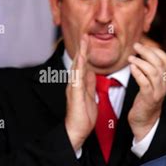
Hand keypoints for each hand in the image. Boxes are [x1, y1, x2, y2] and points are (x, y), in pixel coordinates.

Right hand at [64, 35, 96, 150]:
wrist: (77, 130)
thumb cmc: (83, 115)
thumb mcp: (90, 96)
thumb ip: (90, 84)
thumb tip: (91, 73)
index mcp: (80, 84)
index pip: (83, 65)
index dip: (86, 53)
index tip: (89, 41)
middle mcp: (75, 84)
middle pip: (79, 63)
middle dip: (82, 49)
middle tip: (85, 35)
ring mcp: (74, 88)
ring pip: (77, 68)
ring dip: (80, 55)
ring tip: (83, 43)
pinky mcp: (75, 95)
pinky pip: (77, 80)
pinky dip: (79, 70)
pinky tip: (80, 61)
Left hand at [128, 43, 165, 141]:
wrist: (145, 120)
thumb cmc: (145, 98)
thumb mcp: (150, 81)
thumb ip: (149, 68)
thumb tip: (142, 50)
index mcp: (165, 78)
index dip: (155, 49)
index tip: (144, 44)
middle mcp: (164, 84)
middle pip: (160, 63)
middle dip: (147, 52)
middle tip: (135, 46)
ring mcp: (157, 92)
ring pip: (153, 72)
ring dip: (141, 62)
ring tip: (130, 58)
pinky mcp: (148, 98)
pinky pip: (145, 83)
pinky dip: (138, 74)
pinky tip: (131, 68)